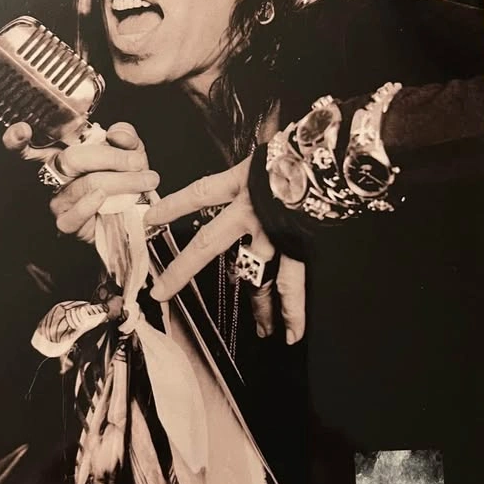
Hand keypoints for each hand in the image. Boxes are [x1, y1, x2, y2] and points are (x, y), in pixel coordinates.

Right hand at [2, 121, 158, 243]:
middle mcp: (55, 176)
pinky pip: (76, 214)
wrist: (137, 215)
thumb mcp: (130, 152)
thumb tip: (117, 133)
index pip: (29, 145)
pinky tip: (105, 198)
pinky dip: (93, 204)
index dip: (17, 139)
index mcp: (64, 154)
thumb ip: (126, 137)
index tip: (22, 131)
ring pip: (88, 184)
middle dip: (111, 158)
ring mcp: (58, 200)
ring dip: (125, 181)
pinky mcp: (67, 223)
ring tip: (148, 180)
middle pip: (72, 159)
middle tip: (138, 162)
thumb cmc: (126, 180)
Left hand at [144, 157, 305, 344]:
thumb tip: (260, 161)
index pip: (197, 194)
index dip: (172, 205)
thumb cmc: (305, 150)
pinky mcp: (296, 247)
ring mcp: (271, 234)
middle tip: (161, 292)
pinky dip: (292, 310)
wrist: (333, 158)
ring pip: (254, 277)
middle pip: (206, 246)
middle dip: (181, 270)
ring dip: (257, 307)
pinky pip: (292, 284)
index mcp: (241, 183)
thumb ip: (260, 165)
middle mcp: (249, 213)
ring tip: (259, 330)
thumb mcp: (271, 150)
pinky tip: (291, 334)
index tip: (150, 218)